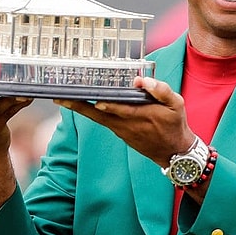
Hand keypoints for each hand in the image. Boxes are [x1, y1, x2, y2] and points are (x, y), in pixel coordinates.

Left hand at [53, 76, 193, 166]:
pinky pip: (102, 122)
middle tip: (59, 97)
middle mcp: (125, 125)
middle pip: (96, 115)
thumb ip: (160, 90)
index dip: (102, 103)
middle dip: (77, 106)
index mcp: (139, 115)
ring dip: (80, 108)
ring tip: (63, 98)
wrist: (175, 153)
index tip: (86, 97)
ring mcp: (120, 131)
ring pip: (97, 119)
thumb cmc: (175, 125)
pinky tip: (82, 104)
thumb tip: (140, 80)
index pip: (116, 108)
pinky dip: (91, 113)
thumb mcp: (176, 104)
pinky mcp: (120, 134)